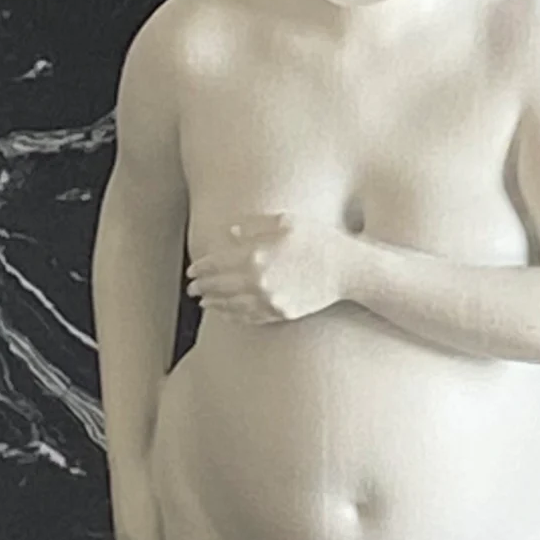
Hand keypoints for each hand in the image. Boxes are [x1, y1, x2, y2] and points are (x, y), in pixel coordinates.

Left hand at [186, 213, 355, 323]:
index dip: (200, 267)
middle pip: (219, 286)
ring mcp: (268, 299)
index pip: (216, 263)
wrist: (347, 269)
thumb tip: (230, 233)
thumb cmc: (319, 240)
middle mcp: (258, 280)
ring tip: (204, 302)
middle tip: (191, 288)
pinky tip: (226, 312)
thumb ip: (255, 226)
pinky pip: (247, 317)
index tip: (192, 270)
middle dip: (201, 287)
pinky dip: (232, 315)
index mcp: (256, 254)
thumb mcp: (288, 222)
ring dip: (213, 303)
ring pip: (230, 305)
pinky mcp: (279, 313)